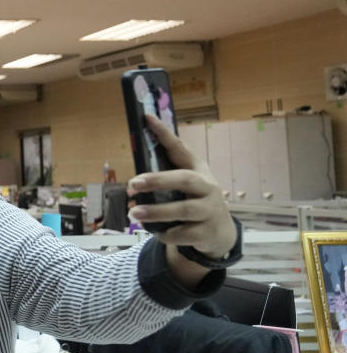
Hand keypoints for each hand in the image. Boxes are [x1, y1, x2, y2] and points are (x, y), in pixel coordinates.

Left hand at [127, 114, 236, 257]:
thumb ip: (166, 177)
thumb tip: (134, 179)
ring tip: (133, 213)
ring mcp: (210, 211)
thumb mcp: (186, 186)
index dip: (164, 133)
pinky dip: (165, 233)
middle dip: (158, 180)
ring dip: (156, 211)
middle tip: (133, 184)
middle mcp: (208, 188)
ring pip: (183, 210)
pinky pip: (182, 234)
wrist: (219, 233)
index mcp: (198, 171)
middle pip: (185, 180)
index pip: (180, 148)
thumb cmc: (195, 202)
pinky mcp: (206, 233)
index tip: (146, 118)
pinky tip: (154, 231)